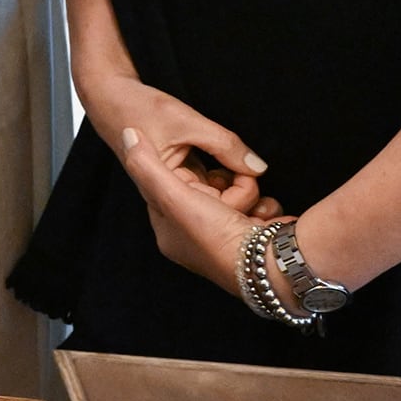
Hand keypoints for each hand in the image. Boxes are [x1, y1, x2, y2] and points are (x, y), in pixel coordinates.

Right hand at [80, 72, 275, 219]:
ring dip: (232, 184)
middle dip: (239, 192)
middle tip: (254, 172)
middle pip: (214, 205)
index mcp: (163, 190)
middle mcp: (167, 194)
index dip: (238, 192)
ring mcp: (173, 186)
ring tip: (247, 169)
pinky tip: (233, 165)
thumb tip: (258, 166)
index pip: (212, 205)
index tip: (252, 172)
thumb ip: (224, 145)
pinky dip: (221, 176)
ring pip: (212, 194)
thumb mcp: (187, 122)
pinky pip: (205, 182)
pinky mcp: (177, 175)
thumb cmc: (137, 107)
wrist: (107, 94)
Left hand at [115, 124, 280, 298]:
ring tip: (251, 205)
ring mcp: (227, 238)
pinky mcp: (255, 237)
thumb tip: (129, 133)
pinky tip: (264, 214)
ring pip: (234, 194)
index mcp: (170, 232)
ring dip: (247, 192)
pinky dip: (264, 206)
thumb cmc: (216, 237)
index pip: (170, 186)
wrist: (271, 267)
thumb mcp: (172, 196)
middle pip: (207, 188)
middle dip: (224, 182)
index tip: (199, 174)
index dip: (186, 172)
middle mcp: (196, 239)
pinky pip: (257, 207)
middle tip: (230, 187)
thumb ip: (147, 164)